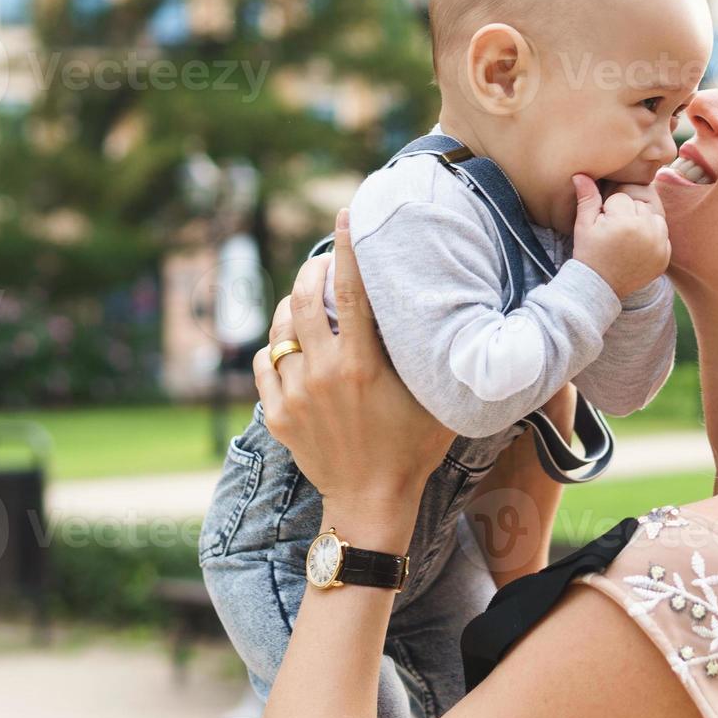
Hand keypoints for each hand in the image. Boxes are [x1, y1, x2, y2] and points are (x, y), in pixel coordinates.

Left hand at [253, 209, 455, 529]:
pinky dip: (275, 348)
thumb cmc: (413, 450)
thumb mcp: (436, 400)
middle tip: (326, 263)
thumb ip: (436, 357)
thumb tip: (455, 315)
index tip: (346, 214)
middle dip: (312, 270)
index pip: (351, 290)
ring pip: (279, 329)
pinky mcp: (276, 414)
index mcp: (363, 365)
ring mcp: (294, 395)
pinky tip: (292, 345)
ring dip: (292, 306)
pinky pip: (263, 364)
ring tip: (309, 301)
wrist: (371, 503)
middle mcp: (323, 374)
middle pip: (303, 299)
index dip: (348, 247)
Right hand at [569, 174, 670, 299]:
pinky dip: (652, 238)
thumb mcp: (583, 225)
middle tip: (613, 233)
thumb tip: (581, 174)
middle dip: (627, 214)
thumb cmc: (588, 253)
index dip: (609, 210)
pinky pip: (662, 235)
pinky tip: (636, 248)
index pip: (621, 198)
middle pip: (640, 205)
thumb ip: (587, 198)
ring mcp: (659, 246)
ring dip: (642, 223)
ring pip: (654, 217)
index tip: (603, 226)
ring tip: (625, 238)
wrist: (599, 287)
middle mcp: (647, 231)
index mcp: (625, 221)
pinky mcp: (665, 257)